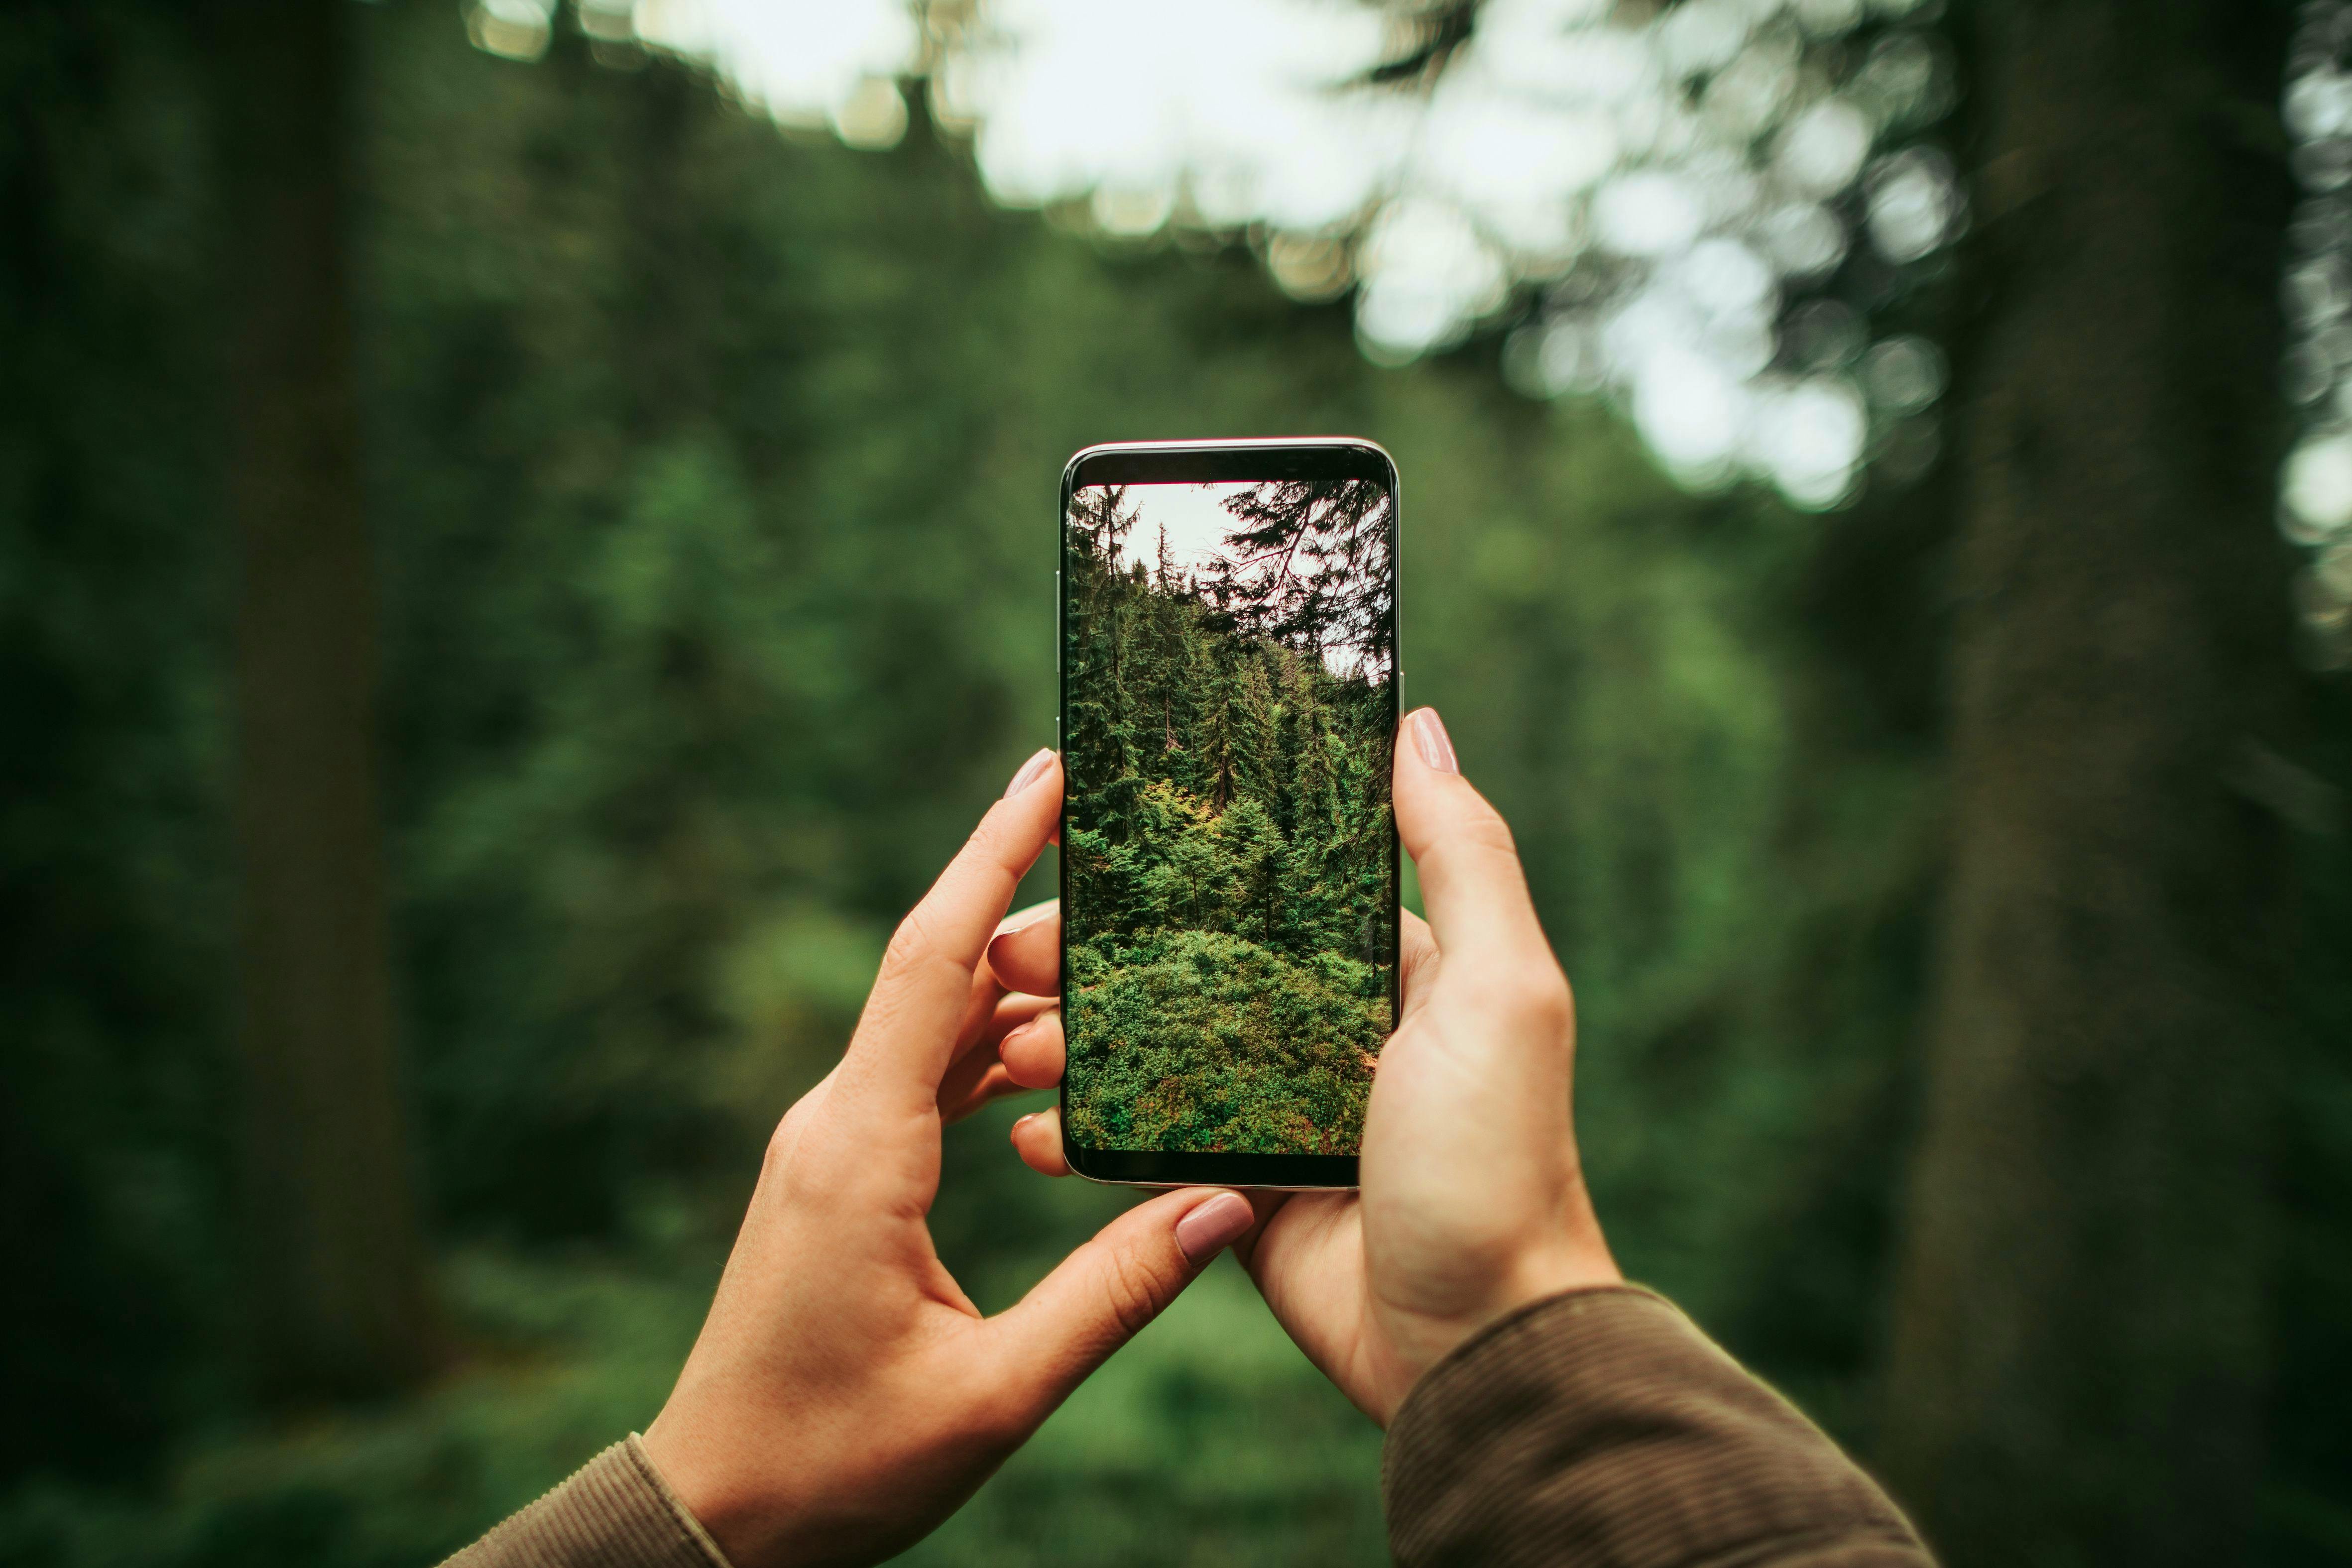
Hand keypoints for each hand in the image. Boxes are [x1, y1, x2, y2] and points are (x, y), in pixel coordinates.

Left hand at [641, 749, 1257, 1567]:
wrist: (715, 1511)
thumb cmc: (837, 1462)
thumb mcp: (992, 1394)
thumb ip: (1111, 1297)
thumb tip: (1219, 1206)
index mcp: (863, 1150)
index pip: (934, 962)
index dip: (992, 855)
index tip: (1048, 771)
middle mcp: (836, 1123)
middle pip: (937, 972)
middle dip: (1028, 904)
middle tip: (1132, 858)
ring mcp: (831, 1146)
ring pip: (931, 1024)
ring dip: (1016, 986)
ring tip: (1116, 949)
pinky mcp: (839, 1175)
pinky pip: (919, 1076)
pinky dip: (988, 1048)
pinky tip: (1053, 1053)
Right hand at [996, 708, 1617, 1423]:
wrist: (1476, 1342)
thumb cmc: (1498, 1158)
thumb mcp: (1503, 989)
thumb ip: (1463, 856)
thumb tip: (1419, 725)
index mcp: (1391, 968)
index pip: (1265, 885)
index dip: (1174, 861)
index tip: (1082, 840)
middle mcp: (1331, 1028)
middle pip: (1186, 960)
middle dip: (1092, 952)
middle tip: (1010, 953)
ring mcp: (1279, 1110)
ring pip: (1151, 1046)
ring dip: (1072, 1038)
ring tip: (1006, 1039)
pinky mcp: (1239, 1187)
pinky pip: (1146, 1142)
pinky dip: (1084, 1133)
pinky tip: (1031, 1127)